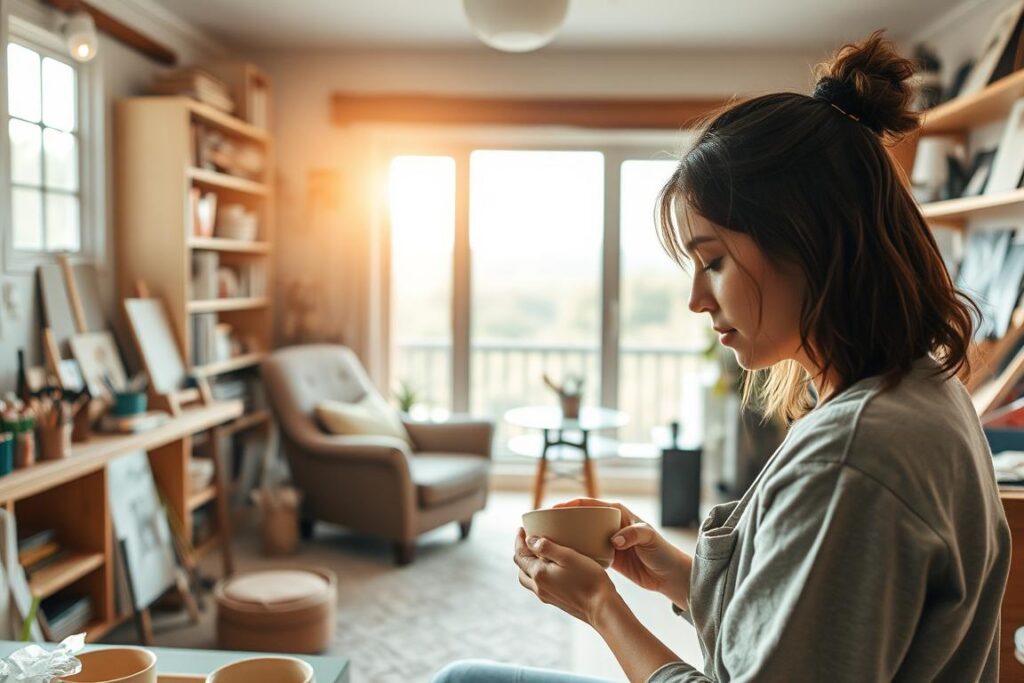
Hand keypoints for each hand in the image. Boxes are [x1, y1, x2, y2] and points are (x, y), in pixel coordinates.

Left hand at [514, 527, 618, 624]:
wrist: (601, 607)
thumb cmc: (588, 578)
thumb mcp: (568, 556)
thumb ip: (547, 547)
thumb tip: (529, 540)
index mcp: (539, 573)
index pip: (520, 554)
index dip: (519, 540)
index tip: (521, 529)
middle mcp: (538, 586)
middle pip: (521, 567)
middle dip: (522, 552)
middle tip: (527, 540)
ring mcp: (546, 596)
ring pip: (527, 578)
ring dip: (527, 565)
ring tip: (536, 554)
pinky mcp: (555, 601)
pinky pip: (538, 586)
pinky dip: (537, 575)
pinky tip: (550, 569)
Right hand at [554, 498, 691, 600]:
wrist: (669, 575)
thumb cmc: (662, 552)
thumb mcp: (650, 539)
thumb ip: (634, 535)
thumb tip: (615, 539)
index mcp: (618, 512)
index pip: (588, 504)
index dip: (569, 505)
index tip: (553, 510)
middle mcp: (610, 524)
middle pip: (580, 518)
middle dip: (562, 521)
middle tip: (543, 528)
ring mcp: (607, 540)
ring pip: (581, 535)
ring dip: (566, 538)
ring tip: (547, 543)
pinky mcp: (607, 556)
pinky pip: (587, 551)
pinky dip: (575, 553)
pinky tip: (562, 559)